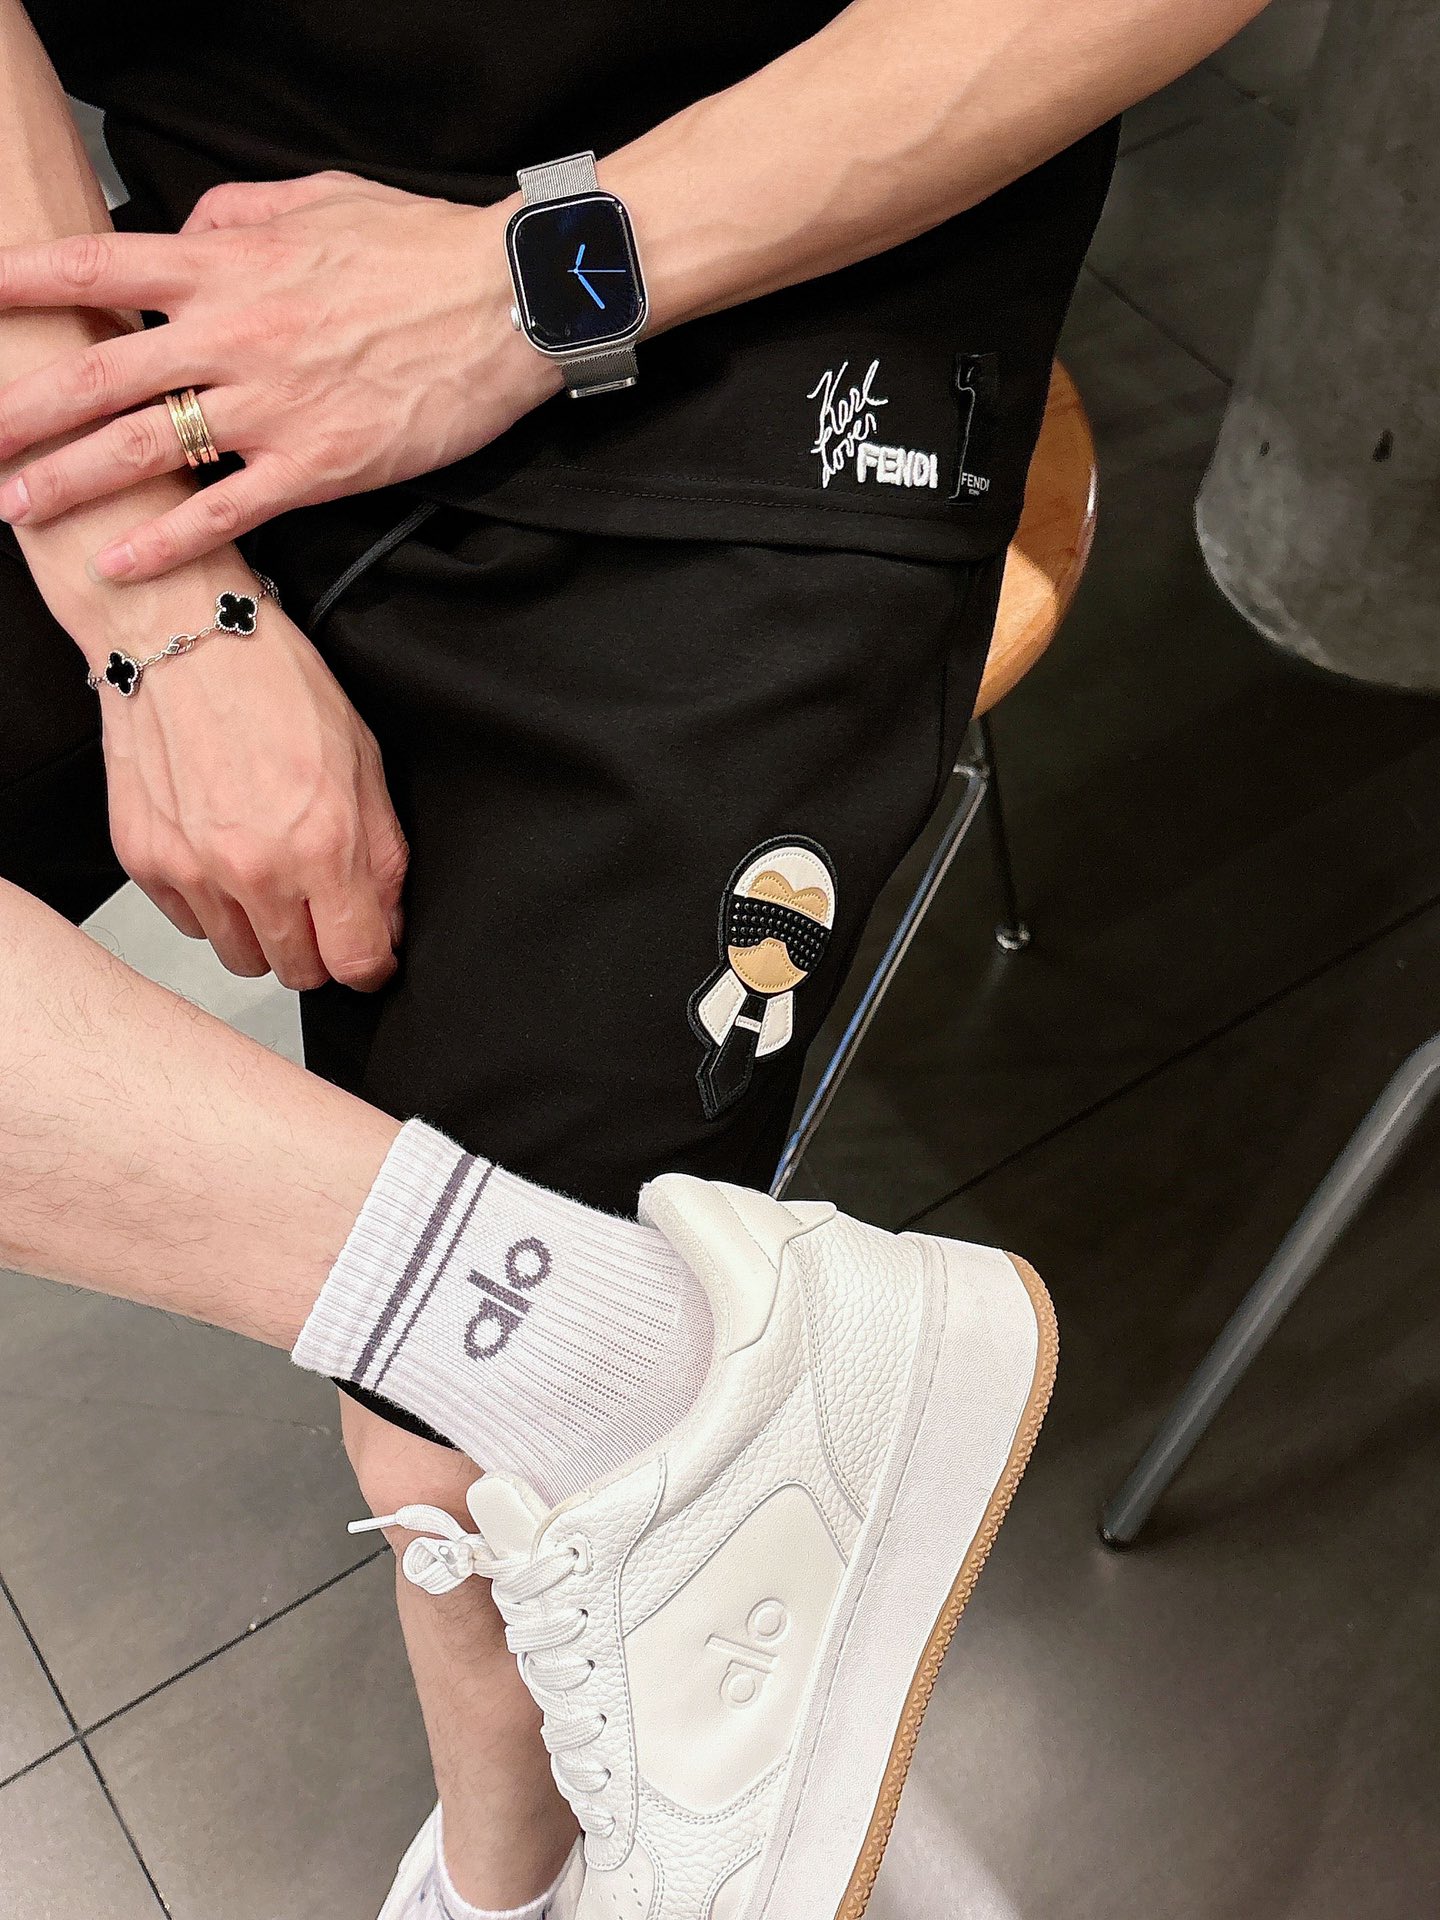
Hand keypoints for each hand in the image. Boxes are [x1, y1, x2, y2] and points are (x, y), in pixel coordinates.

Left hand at [0, 173, 560, 580]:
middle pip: (98, 374)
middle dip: (21, 410)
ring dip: (67, 481)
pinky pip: (225, 511)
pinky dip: (165, 542)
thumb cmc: (420, 249)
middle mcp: (233, 334)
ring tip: (13, 507)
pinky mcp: (318, 464)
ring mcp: (272, 405)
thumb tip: (181, 222)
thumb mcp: (318, 198)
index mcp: (228, 262)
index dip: (23, 282)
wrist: (508, 302)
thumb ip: (237, 210)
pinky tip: (117, 563)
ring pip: (143, 448)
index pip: (98, 267)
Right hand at [98, 600, 407, 990]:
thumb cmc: (275, 684)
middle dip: (321, 951)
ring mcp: (193, 871)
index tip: (373, 954)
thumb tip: (387, 924)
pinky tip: (224, 856)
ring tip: (272, 881)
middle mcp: (254, 871)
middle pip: (298, 972)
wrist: (180, 636)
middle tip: (323, 911)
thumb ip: (382, 856)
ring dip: (265, 935)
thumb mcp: (364, 762)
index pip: (355, 963)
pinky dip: (213, 906)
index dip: (373, 965)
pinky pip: (191, 923)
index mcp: (322, 846)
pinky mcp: (146, 861)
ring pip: (241, 957)